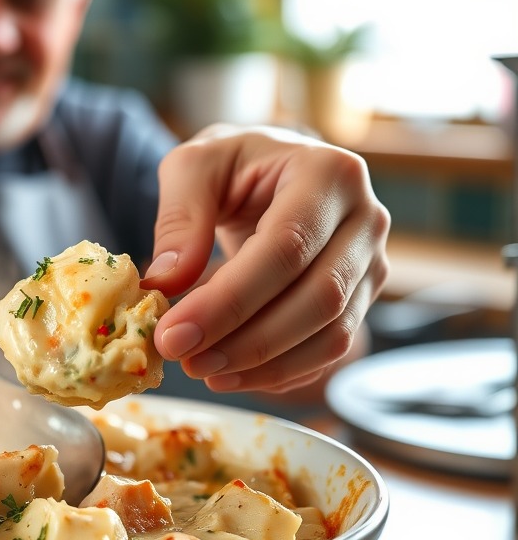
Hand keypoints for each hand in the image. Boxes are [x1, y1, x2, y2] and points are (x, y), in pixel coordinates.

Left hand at [143, 124, 390, 393]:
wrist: (271, 171)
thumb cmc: (232, 165)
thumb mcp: (193, 167)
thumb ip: (178, 218)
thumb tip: (168, 282)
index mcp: (328, 173)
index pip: (286, 248)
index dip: (230, 299)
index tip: (174, 333)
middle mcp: (365, 219)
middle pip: (318, 297)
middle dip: (247, 340)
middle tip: (183, 358)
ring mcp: (371, 263)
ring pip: (332, 333)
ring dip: (264, 365)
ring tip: (202, 369)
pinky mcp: (362, 299)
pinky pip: (330, 350)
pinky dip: (281, 372)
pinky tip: (230, 374)